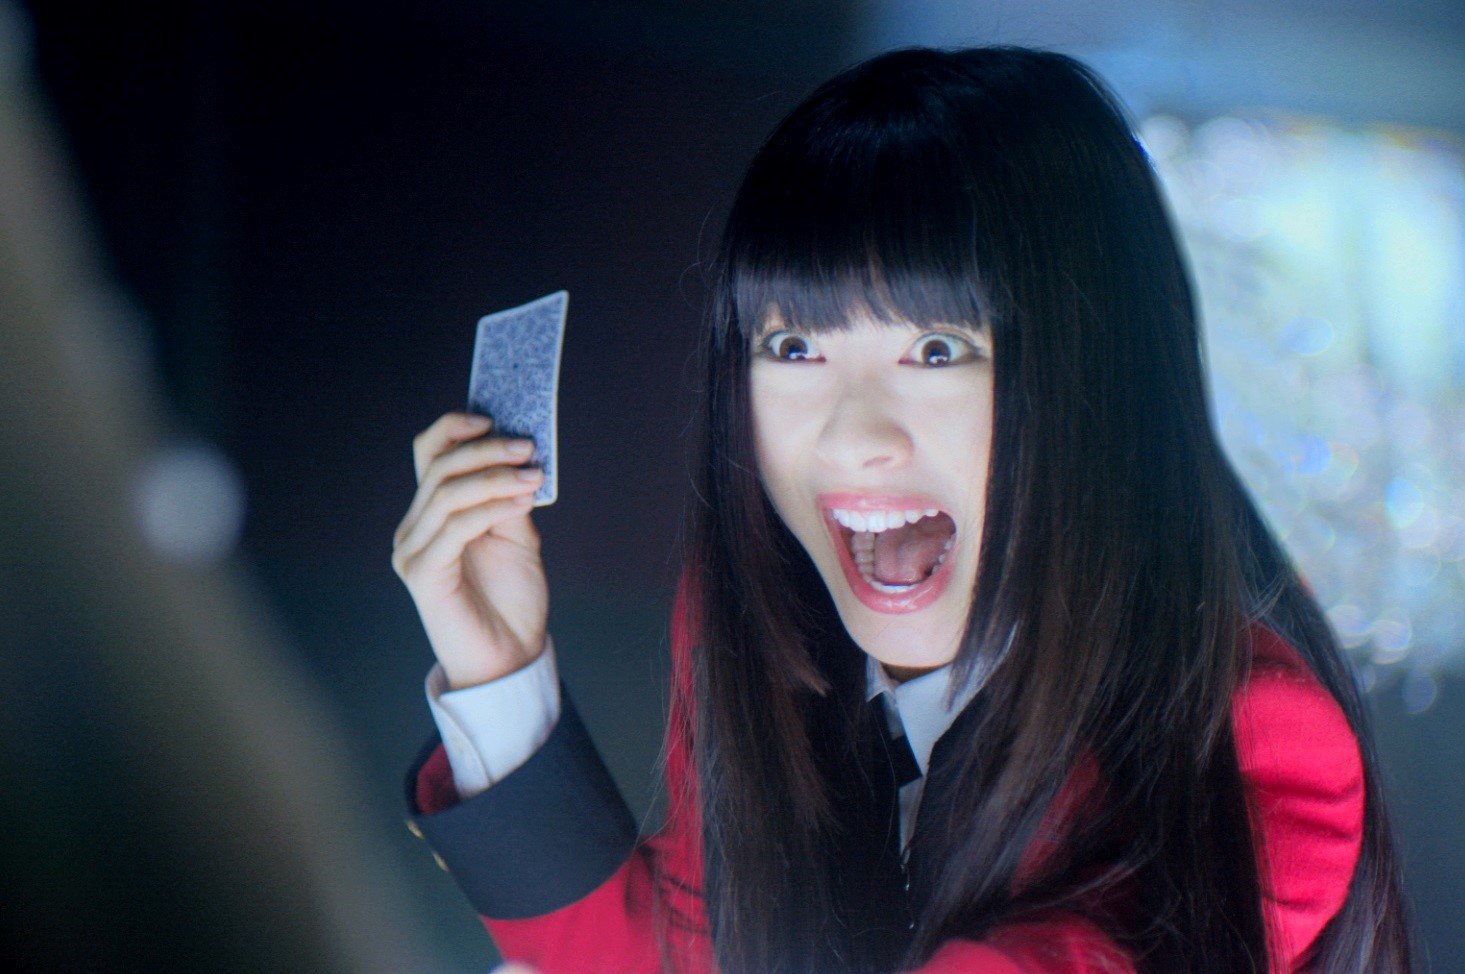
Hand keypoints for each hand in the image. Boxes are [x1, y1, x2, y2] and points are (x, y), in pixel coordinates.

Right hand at [392, 411, 547, 688]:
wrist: (510, 657)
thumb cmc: (511, 600)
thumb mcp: (518, 537)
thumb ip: (509, 497)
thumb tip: (518, 454)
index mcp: (433, 513)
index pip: (428, 454)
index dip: (453, 429)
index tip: (494, 420)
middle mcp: (414, 528)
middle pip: (438, 468)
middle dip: (486, 451)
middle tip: (528, 448)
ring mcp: (413, 551)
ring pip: (446, 494)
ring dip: (494, 478)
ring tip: (533, 477)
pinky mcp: (422, 575)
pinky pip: (454, 528)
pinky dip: (490, 508)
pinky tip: (522, 502)